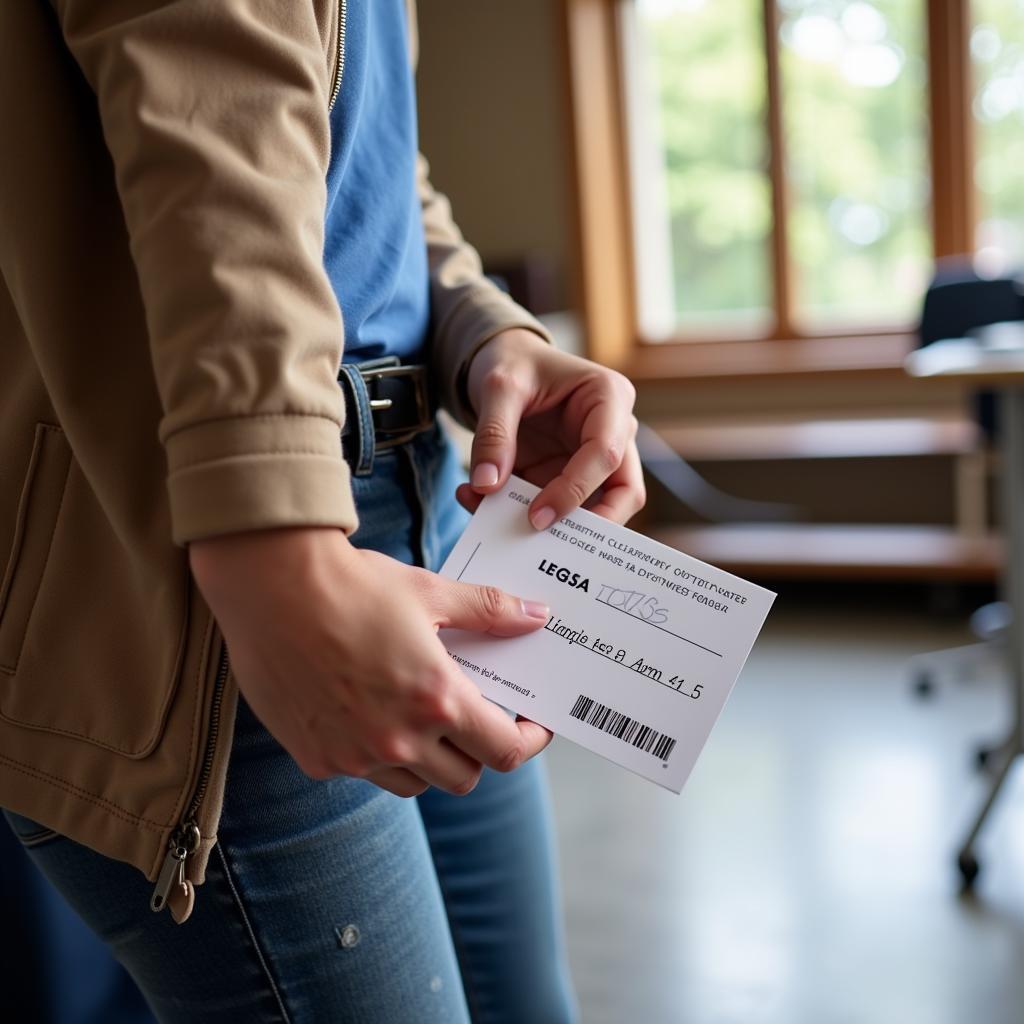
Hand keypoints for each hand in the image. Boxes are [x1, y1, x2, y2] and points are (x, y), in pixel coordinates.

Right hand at [189, 527, 552, 796]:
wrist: (269, 584)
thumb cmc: (352, 584)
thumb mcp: (430, 592)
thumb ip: (490, 611)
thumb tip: (536, 615)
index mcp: (436, 700)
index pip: (504, 751)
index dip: (528, 740)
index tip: (531, 724)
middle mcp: (398, 740)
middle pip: (464, 777)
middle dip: (479, 750)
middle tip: (474, 714)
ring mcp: (354, 756)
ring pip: (415, 783)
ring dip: (430, 759)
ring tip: (422, 714)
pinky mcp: (316, 758)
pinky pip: (364, 772)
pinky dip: (378, 753)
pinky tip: (371, 711)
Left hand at [457, 329, 644, 526]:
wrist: (505, 362)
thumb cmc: (514, 362)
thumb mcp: (498, 386)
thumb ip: (493, 435)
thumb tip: (486, 487)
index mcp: (609, 397)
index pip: (606, 454)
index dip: (575, 491)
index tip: (537, 516)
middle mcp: (613, 431)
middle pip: (625, 492)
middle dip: (591, 526)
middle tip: (548, 546)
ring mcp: (594, 459)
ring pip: (596, 510)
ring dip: (553, 527)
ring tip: (497, 521)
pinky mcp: (570, 478)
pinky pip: (558, 509)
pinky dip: (523, 515)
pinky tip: (481, 506)